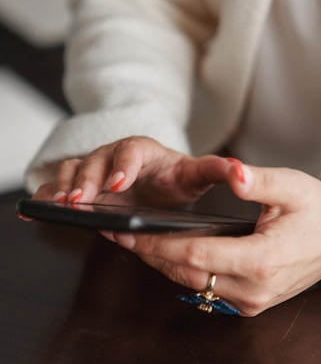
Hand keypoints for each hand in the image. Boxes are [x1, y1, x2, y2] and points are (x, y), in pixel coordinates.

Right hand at [32, 136, 231, 207]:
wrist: (157, 182)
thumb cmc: (174, 177)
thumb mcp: (196, 174)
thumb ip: (217, 170)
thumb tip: (240, 170)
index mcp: (144, 151)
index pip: (132, 151)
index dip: (123, 165)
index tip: (120, 183)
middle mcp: (115, 157)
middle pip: (96, 161)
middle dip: (88, 179)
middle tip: (82, 200)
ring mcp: (95, 170)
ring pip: (74, 170)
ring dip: (65, 186)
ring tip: (61, 205)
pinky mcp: (82, 185)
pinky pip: (59, 186)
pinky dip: (46, 196)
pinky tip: (36, 211)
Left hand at [112, 162, 320, 316]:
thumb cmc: (317, 210)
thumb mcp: (291, 186)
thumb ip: (257, 181)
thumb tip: (232, 173)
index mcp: (262, 260)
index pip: (196, 254)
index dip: (159, 243)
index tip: (130, 231)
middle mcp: (255, 289)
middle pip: (187, 274)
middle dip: (151, 254)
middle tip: (121, 234)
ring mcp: (253, 302)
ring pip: (194, 285)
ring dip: (163, 264)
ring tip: (135, 241)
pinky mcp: (252, 304)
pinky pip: (208, 290)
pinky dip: (184, 272)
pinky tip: (167, 253)